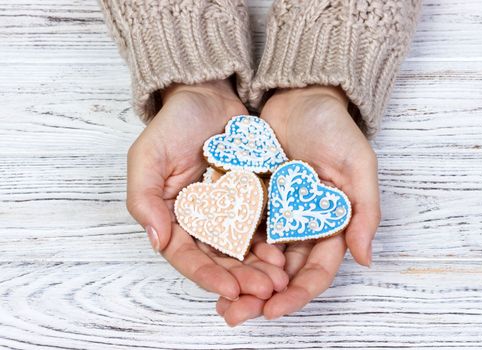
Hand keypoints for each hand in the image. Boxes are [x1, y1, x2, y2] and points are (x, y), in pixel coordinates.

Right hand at [126, 79, 287, 301]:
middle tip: (264, 291)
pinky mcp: (252, 199)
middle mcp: (200, 222)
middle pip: (219, 260)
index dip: (206, 276)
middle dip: (241, 279)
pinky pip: (262, 226)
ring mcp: (228, 213)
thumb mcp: (147, 158)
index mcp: (172, 218)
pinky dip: (273, 242)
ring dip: (260, 268)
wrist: (208, 97)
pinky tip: (286, 253)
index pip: (187, 256)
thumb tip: (156, 241)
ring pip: (244, 250)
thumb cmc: (173, 125)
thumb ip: (144, 198)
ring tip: (280, 280)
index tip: (229, 290)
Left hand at [216, 85, 380, 323]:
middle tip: (237, 315)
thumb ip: (365, 211)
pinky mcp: (254, 200)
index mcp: (332, 224)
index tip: (274, 309)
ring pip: (259, 258)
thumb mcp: (358, 165)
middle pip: (284, 273)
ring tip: (221, 302)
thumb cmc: (334, 128)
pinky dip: (229, 249)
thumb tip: (365, 258)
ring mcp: (277, 215)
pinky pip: (240, 229)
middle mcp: (304, 226)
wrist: (300, 97)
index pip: (317, 270)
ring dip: (241, 280)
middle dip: (262, 296)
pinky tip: (211, 265)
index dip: (298, 294)